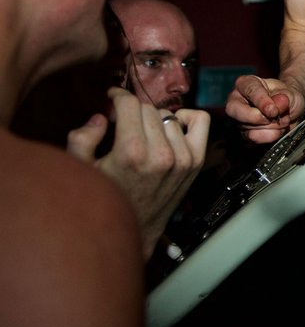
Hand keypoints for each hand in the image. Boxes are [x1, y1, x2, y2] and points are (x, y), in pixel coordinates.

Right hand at [66, 88, 209, 260]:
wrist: (136, 229)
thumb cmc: (108, 198)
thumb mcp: (82, 170)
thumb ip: (82, 138)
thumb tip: (99, 117)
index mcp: (131, 152)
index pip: (129, 104)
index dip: (117, 96)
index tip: (112, 98)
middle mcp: (160, 153)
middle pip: (147, 109)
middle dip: (132, 111)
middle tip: (123, 122)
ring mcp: (182, 157)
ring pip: (168, 115)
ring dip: (154, 119)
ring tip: (143, 132)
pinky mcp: (196, 161)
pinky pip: (200, 121)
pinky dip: (186, 117)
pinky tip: (171, 126)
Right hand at [224, 74, 302, 144]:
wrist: (290, 109)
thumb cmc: (286, 97)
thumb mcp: (291, 93)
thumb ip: (284, 98)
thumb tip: (276, 105)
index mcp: (246, 83)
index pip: (250, 90)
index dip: (262, 102)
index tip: (273, 110)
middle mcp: (237, 100)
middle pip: (234, 110)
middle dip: (257, 117)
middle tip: (274, 116)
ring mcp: (239, 118)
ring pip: (247, 127)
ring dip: (270, 127)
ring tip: (282, 120)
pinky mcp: (244, 133)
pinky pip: (253, 138)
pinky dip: (270, 136)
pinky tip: (277, 129)